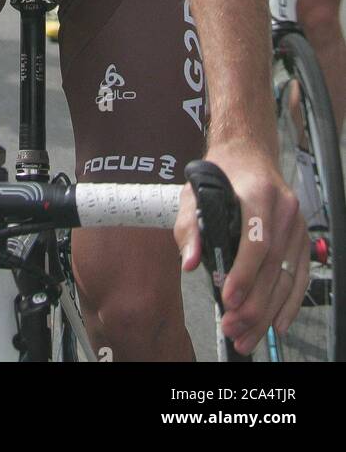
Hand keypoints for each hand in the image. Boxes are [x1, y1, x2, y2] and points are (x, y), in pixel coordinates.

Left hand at [174, 140, 307, 354]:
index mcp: (258, 194)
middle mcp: (284, 210)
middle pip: (272, 266)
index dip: (244, 273)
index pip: (256, 240)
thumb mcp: (194, 191)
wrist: (249, 154)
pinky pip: (299, 277)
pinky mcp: (302, 239)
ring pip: (286, 278)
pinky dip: (289, 304)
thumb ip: (189, 227)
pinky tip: (277, 324)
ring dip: (267, 312)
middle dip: (252, 304)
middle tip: (233, 328)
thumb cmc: (222, 173)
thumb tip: (189, 262)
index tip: (229, 299)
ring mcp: (297, 225)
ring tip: (246, 335)